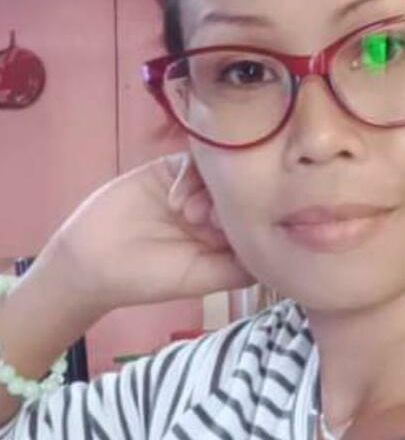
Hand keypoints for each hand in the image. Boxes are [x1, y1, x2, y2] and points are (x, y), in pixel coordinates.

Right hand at [43, 153, 255, 313]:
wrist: (90, 260)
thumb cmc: (146, 278)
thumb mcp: (198, 279)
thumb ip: (239, 268)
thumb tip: (278, 256)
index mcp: (227, 239)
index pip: (259, 216)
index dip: (256, 217)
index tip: (241, 228)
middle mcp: (215, 212)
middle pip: (244, 189)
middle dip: (234, 200)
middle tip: (210, 220)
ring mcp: (194, 188)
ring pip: (221, 173)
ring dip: (209, 189)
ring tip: (187, 214)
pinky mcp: (170, 169)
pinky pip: (193, 160)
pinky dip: (189, 177)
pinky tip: (173, 200)